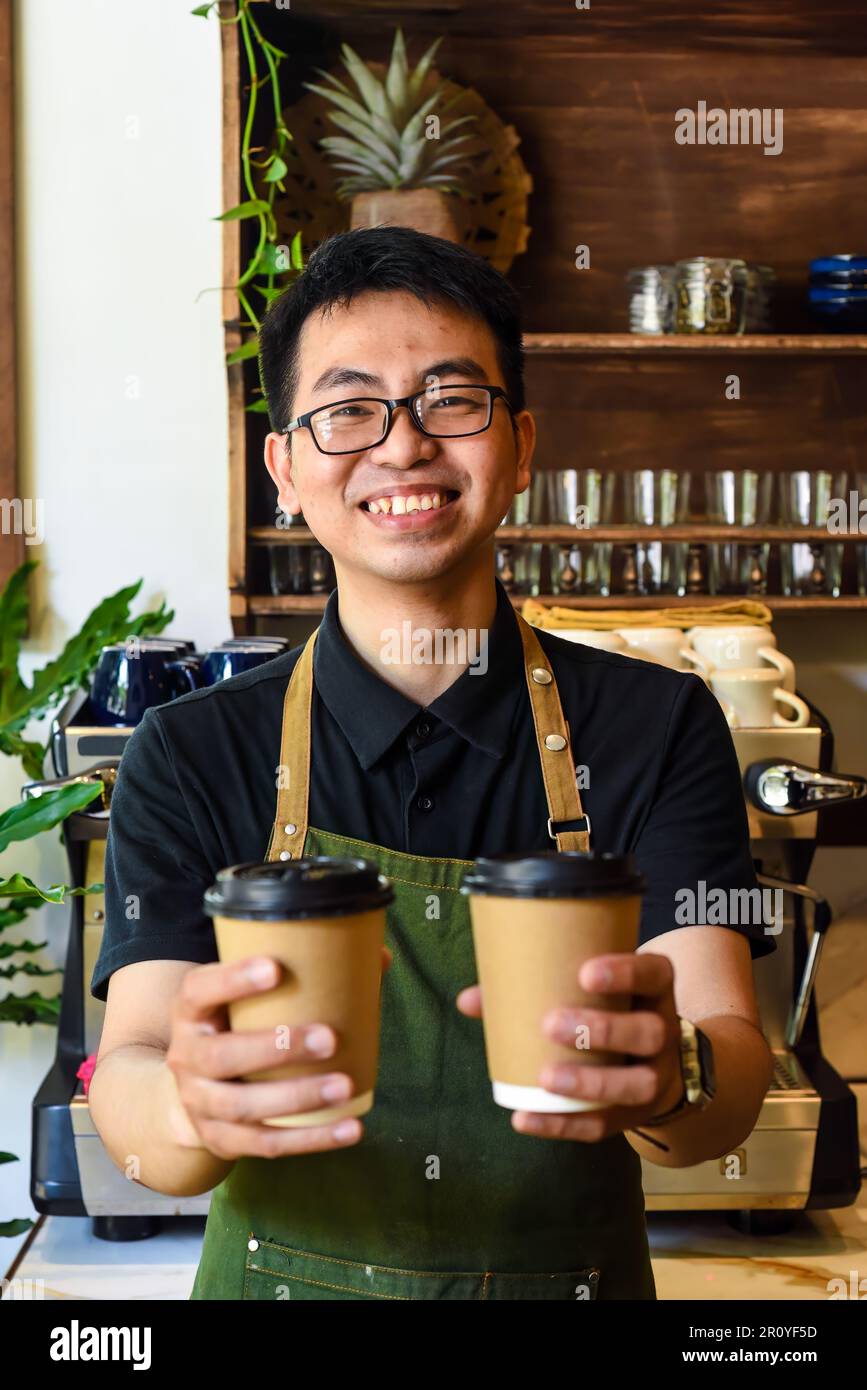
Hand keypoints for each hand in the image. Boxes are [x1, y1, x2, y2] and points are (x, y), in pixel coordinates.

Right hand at [165, 947, 391, 1159]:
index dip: (233, 979)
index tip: (276, 967)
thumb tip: (378, 957)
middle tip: (329, 1038)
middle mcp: (186, 1057)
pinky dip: (311, 1139)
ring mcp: (200, 1103)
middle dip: (278, 1047)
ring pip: (243, 1106)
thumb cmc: (235, 1026)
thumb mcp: (244, 998)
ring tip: (344, 1086)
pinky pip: (266, 1144)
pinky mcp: (222, 1140)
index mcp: (192, 1012)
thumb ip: (300, 974)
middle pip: (223, 1056)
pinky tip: (350, 1128)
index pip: (200, 990)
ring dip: (297, 1097)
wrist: (192, 1089)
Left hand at [456, 951, 683, 1141]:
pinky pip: (607, 1125)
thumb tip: (469, 1000)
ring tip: (545, 1078)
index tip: (585, 973)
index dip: (625, 973)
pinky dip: (564, 1125)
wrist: (649, 1057)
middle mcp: (665, 1030)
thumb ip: (533, 987)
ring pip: (639, 1084)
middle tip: (551, 1025)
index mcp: (654, 989)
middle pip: (649, 1032)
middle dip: (602, 1030)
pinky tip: (526, 1119)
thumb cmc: (606, 1008)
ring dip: (591, 1082)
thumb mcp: (589, 989)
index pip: (654, 974)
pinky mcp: (638, 1114)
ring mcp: (657, 1076)